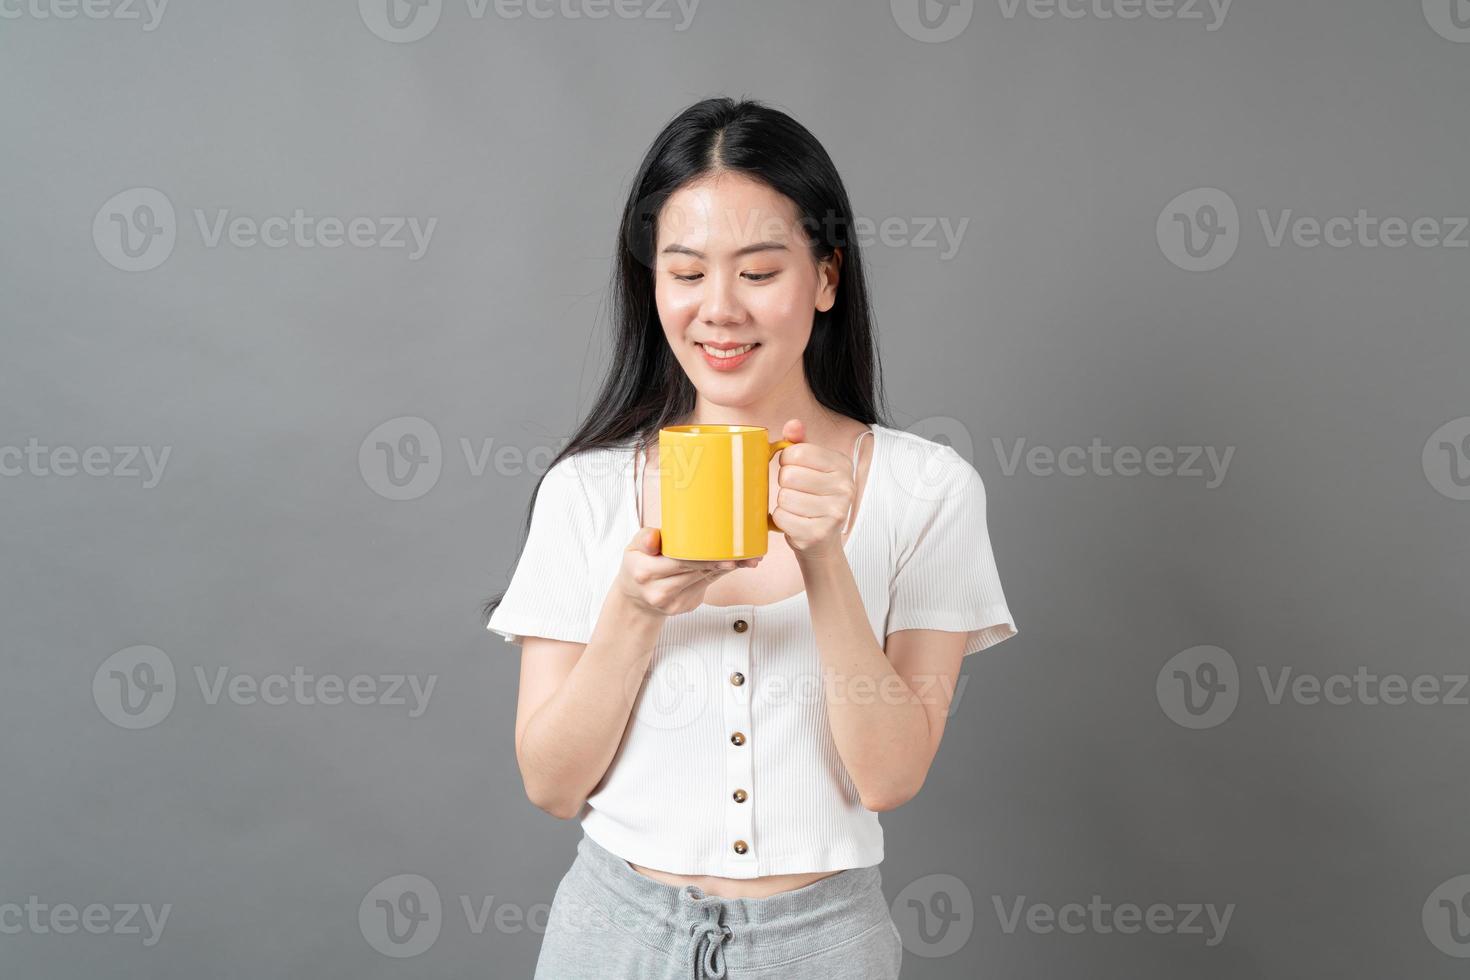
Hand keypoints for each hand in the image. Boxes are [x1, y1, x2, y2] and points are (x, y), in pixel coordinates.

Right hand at [617, 527, 761, 616]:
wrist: (637, 598)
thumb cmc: (639, 566)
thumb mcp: (634, 548)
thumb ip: (645, 538)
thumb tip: (653, 538)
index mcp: (645, 572)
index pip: (679, 561)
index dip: (704, 557)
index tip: (725, 551)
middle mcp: (659, 591)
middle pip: (696, 571)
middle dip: (722, 561)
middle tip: (746, 552)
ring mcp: (673, 602)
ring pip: (705, 579)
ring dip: (728, 568)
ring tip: (748, 557)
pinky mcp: (685, 606)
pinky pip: (707, 585)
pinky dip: (721, 574)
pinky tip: (735, 565)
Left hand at [769, 418, 854, 559]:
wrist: (822, 542)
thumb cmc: (813, 499)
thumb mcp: (811, 467)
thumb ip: (801, 443)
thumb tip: (793, 424)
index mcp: (842, 464)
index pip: (797, 452)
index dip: (786, 460)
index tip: (793, 469)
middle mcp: (844, 487)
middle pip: (788, 475)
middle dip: (784, 484)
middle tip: (795, 492)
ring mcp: (834, 512)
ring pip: (784, 497)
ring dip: (783, 504)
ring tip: (796, 508)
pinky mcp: (818, 533)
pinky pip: (782, 517)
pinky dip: (781, 520)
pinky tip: (794, 522)